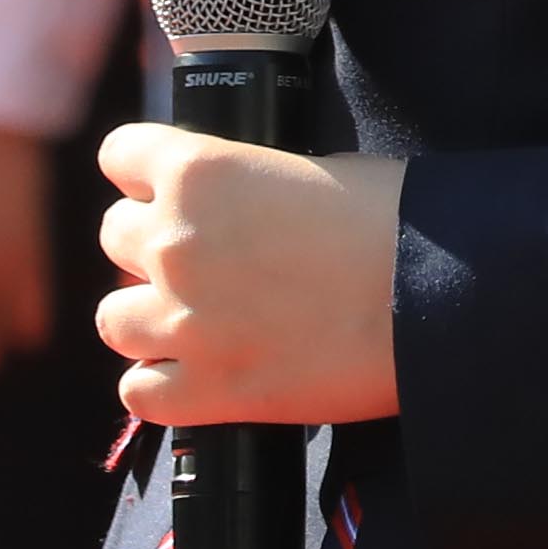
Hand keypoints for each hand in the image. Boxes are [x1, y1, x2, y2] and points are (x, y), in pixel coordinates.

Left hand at [93, 122, 405, 427]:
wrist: (435, 298)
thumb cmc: (394, 221)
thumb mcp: (314, 169)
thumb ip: (251, 183)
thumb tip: (241, 204)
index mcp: (200, 171)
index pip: (120, 156)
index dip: (146, 172)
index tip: (167, 188)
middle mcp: (175, 242)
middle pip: (115, 236)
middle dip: (152, 245)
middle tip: (202, 260)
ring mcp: (183, 321)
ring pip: (112, 319)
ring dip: (148, 317)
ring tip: (194, 322)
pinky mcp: (207, 390)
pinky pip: (138, 392)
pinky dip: (161, 386)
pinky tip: (195, 376)